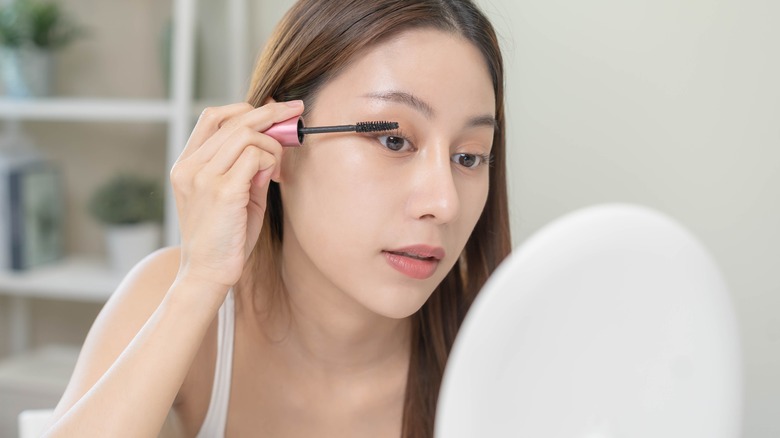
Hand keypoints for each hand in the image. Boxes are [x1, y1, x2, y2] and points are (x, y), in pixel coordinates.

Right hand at [170, 100, 303, 289]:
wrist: (208, 274)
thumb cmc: (224, 237)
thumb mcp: (233, 195)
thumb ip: (247, 166)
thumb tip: (273, 138)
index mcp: (187, 165)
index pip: (213, 117)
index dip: (245, 108)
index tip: (274, 110)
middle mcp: (190, 167)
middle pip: (234, 120)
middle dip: (272, 113)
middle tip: (297, 111)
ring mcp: (203, 177)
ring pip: (248, 135)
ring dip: (273, 146)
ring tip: (277, 167)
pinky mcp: (223, 191)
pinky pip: (256, 157)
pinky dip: (271, 162)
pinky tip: (272, 178)